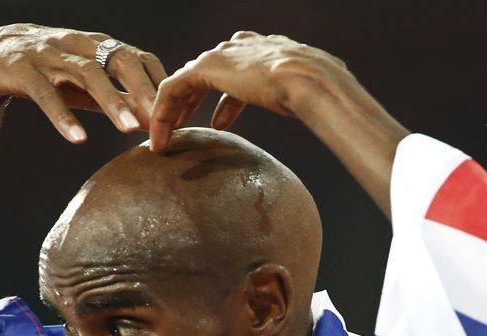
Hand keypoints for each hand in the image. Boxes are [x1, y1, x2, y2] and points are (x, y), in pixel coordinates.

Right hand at [0, 24, 167, 142]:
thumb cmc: (49, 69)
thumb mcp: (85, 80)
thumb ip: (117, 97)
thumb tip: (153, 120)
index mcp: (98, 45)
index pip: (138, 57)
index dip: (158, 82)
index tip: (177, 111)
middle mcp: (78, 44)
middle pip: (118, 60)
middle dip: (142, 90)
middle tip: (162, 119)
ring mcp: (51, 55)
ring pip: (87, 76)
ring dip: (112, 102)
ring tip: (130, 130)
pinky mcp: (24, 71)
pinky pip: (47, 95)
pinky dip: (64, 117)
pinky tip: (78, 139)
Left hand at [149, 31, 348, 150]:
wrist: (312, 82)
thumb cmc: (320, 92)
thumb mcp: (310, 95)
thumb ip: (305, 98)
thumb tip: (326, 111)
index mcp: (265, 51)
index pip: (235, 72)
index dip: (225, 100)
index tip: (219, 123)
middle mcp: (240, 48)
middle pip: (205, 75)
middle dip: (192, 103)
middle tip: (182, 127)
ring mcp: (222, 55)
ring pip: (185, 82)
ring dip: (173, 111)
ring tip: (167, 136)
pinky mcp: (205, 69)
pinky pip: (173, 90)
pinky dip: (164, 112)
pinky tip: (161, 136)